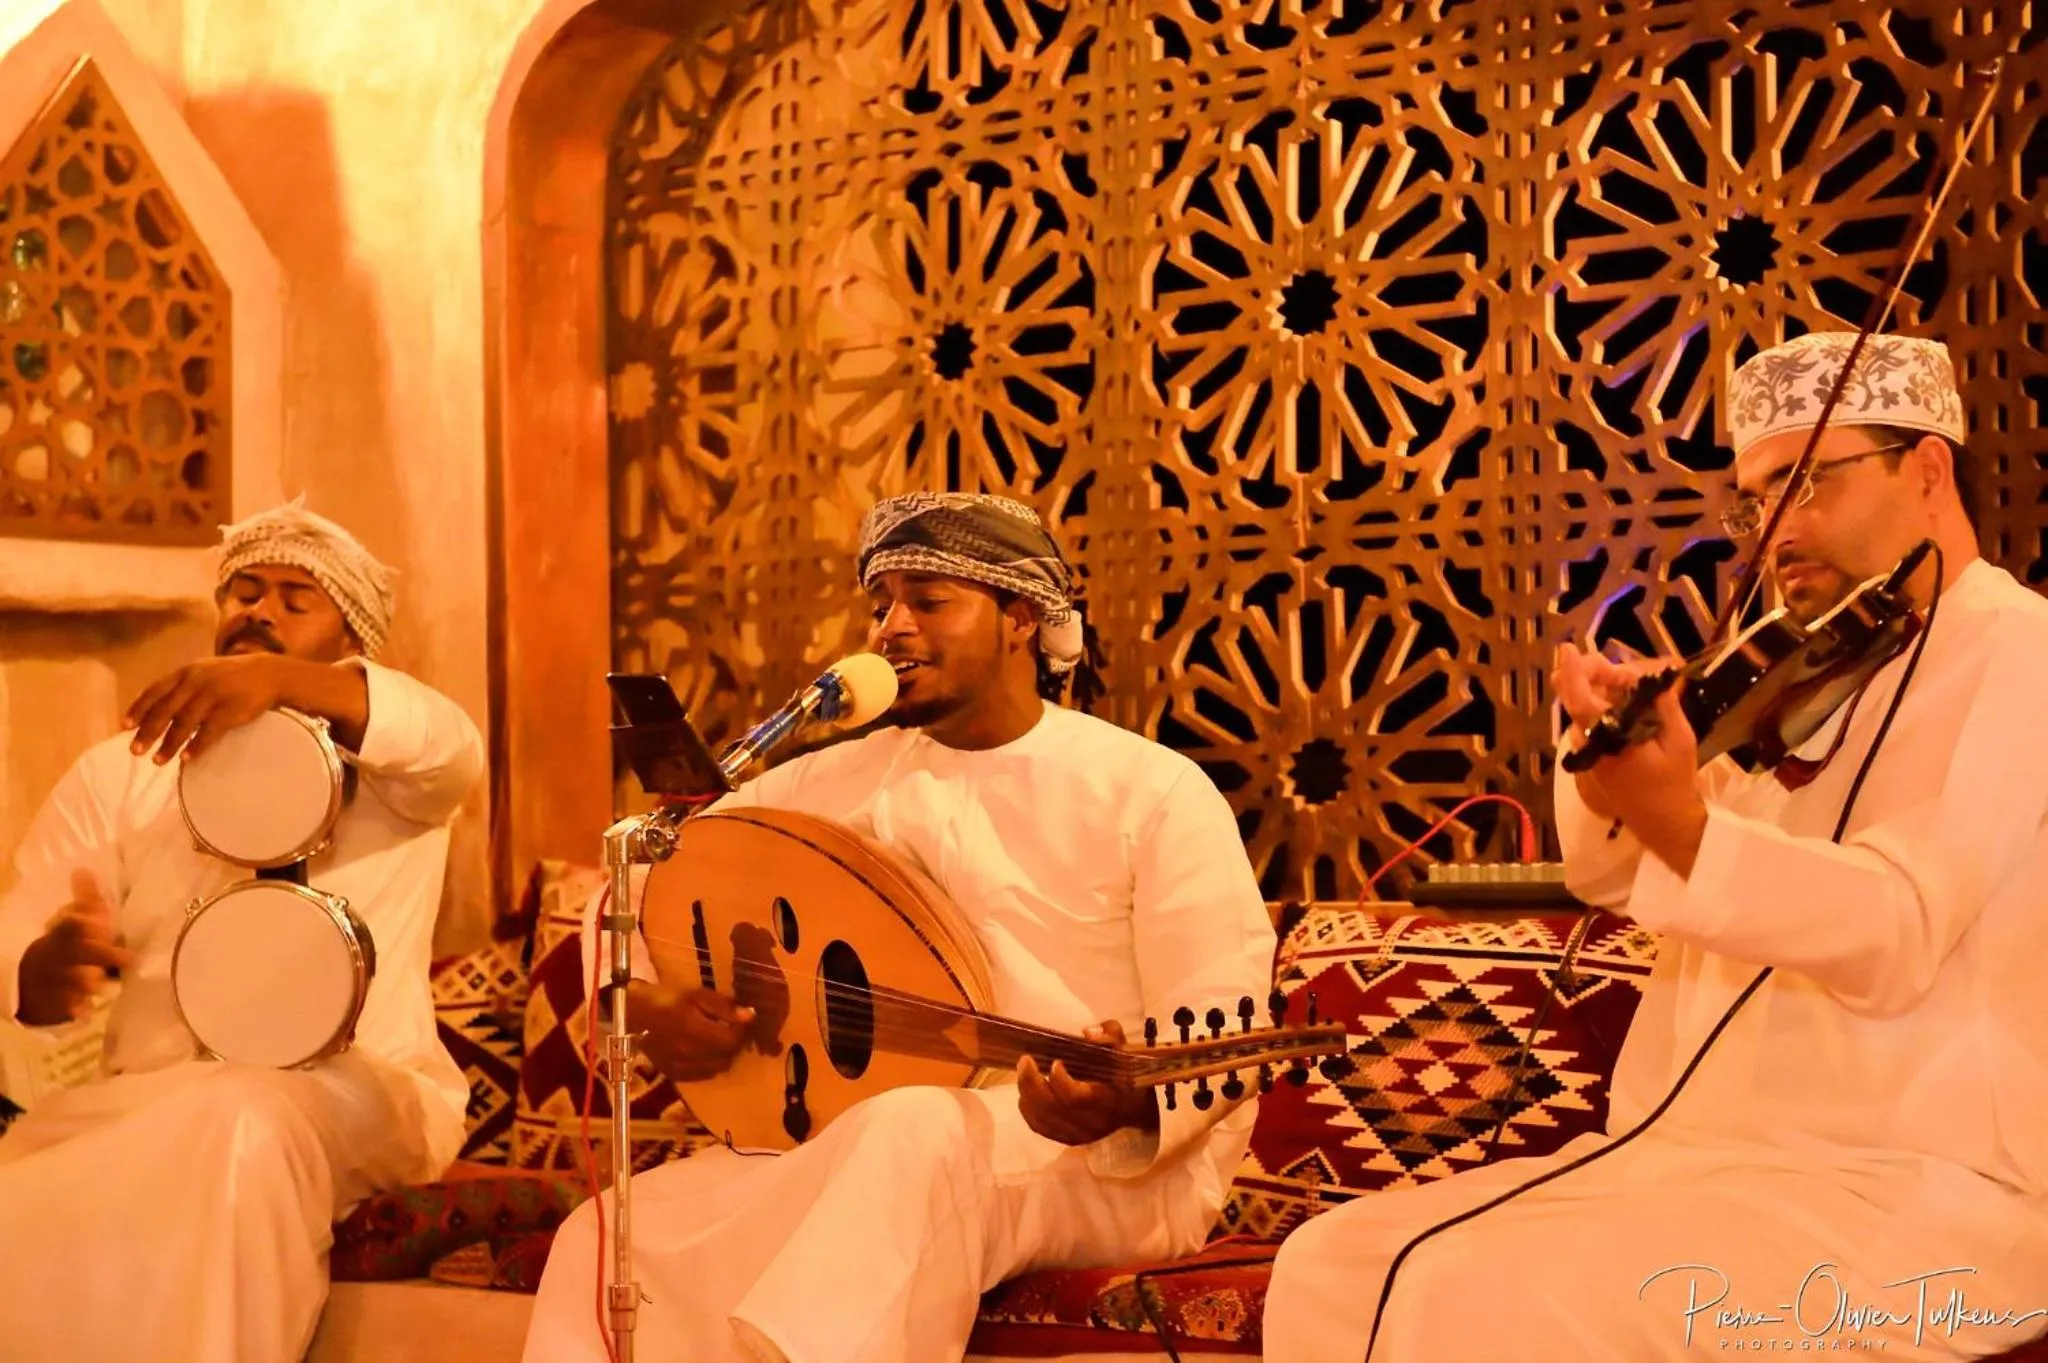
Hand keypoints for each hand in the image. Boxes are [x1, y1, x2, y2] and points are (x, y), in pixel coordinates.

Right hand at [16, 869, 132, 1025]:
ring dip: (88, 983)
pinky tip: (85, 1013)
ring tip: (104, 985)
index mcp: (63, 934)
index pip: (70, 925)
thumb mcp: (71, 922)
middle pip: (78, 954)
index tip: (98, 921)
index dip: (82, 921)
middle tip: (126, 959)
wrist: (29, 977)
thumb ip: (85, 900)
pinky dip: (74, 1009)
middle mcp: (59, 955)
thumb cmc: (64, 946)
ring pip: (71, 980)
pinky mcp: (56, 1000)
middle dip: (100, 955)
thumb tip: (83, 869)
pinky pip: (64, 1006)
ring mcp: (56, 978)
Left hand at [125, 655, 288, 763]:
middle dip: (148, 732)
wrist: (270, 673)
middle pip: (165, 710)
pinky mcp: (232, 711)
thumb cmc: (231, 675)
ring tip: (157, 761)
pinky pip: (209, 732)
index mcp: (186, 672)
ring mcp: (215, 696)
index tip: (125, 727)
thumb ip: (180, 685)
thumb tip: (153, 708)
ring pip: (184, 724)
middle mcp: (197, 682)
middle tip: (135, 751)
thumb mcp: (203, 670)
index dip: (138, 709)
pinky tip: (186, 758)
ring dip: (169, 744)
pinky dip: (196, 746)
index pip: (155, 691)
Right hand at [626, 982, 754, 1082]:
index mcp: (694, 1031)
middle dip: (734, 1043)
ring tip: (718, 1040)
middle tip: (731, 1029)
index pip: (731, 1040)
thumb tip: (750, 1016)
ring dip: (723, 1055)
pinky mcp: (674, 1073)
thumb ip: (724, 1007)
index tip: (740, 1019)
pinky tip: (705, 1051)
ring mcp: (680, 1067)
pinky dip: (709, 1064)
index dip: (741, 1030)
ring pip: (717, 1068)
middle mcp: (689, 1053)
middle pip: (727, 1056)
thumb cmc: (668, 998)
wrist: (635, 1013)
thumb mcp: (697, 994)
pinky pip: (702, 1075)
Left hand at [1017, 1019, 1159, 1146]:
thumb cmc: (1124, 1073)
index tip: (1055, 1062)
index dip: (1059, 1080)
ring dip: (1026, 1094)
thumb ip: (1109, 1036)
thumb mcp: (1122, 1048)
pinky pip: (1039, 1127)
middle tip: (1025, 1061)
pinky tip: (1026, 1093)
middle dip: (1032, 1083)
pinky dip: (1027, 1110)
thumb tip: (1087, 1033)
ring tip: (1024, 1072)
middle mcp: (1093, 1122)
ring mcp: (1080, 1134)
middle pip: (1053, 1108)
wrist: (1133, 1106)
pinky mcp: (1068, 1139)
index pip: (1075, 1097)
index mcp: (1109, 1100)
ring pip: (1042, 1119)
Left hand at [1554, 649, 1708, 874]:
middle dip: (1595, 672)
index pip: (1580, 698)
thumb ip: (1663, 705)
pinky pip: (1592, 717)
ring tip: (1631, 683)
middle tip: (1625, 671)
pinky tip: (1626, 697)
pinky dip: (1605, 702)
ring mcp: (1588, 747)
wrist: (1662, 821)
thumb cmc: (1673, 782)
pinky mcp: (1593, 752)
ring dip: (1602, 686)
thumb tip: (1656, 674)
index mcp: (1607, 737)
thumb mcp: (1679, 739)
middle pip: (1577, 695)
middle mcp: (1590, 740)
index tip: (1568, 649)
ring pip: (1584, 704)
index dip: (1573, 671)